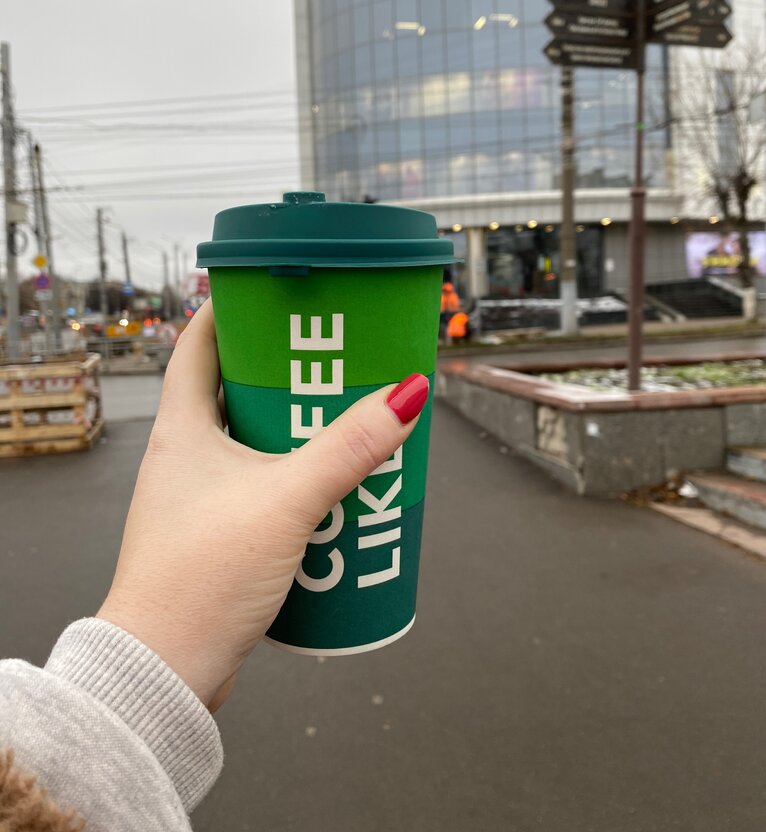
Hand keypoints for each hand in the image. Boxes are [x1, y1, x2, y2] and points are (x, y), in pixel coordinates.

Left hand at [97, 299, 427, 710]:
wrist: (166, 668)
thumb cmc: (200, 578)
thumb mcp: (286, 500)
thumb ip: (348, 449)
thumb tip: (404, 395)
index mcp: (182, 429)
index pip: (198, 344)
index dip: (232, 310)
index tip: (274, 292)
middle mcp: (185, 455)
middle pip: (236, 389)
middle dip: (286, 372)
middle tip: (335, 359)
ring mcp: (201, 495)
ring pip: (255, 442)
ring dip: (298, 430)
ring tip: (348, 422)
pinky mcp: (220, 532)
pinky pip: (263, 486)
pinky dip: (297, 478)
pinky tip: (336, 489)